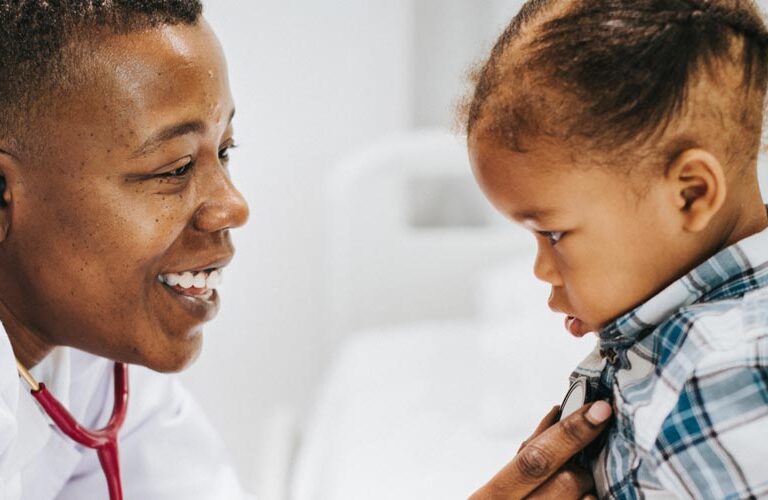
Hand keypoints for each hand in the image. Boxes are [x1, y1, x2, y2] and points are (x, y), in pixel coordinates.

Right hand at [469, 400, 611, 499]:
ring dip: (590, 495)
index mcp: (492, 498)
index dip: (570, 432)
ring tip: (575, 496)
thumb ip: (527, 454)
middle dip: (583, 469)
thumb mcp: (501, 487)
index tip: (600, 410)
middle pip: (569, 481)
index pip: (534, 459)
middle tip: (583, 468)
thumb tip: (556, 413)